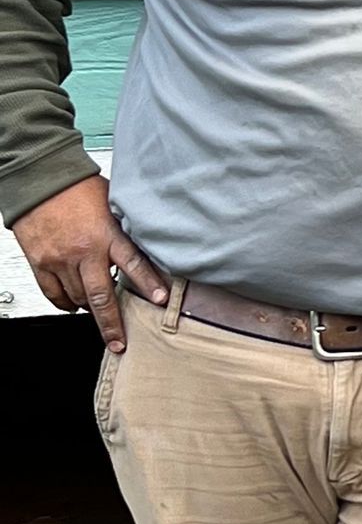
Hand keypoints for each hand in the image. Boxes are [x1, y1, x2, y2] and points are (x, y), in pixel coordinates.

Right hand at [13, 177, 167, 353]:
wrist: (40, 180)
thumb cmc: (79, 188)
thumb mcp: (113, 204)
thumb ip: (126, 229)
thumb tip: (148, 246)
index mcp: (106, 234)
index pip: (133, 263)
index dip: (148, 283)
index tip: (160, 300)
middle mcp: (84, 250)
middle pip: (101, 296)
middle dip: (111, 323)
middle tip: (119, 343)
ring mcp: (60, 259)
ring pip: (78, 298)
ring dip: (90, 308)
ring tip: (99, 312)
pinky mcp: (41, 263)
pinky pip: (54, 294)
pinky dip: (66, 303)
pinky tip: (74, 305)